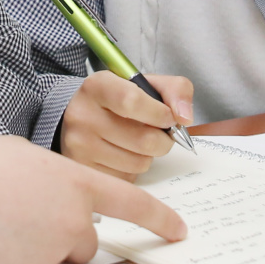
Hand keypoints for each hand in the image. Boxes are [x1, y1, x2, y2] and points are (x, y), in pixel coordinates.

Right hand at [0, 135, 185, 263]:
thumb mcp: (20, 155)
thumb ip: (49, 175)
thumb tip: (49, 191)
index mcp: (74, 183)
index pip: (131, 204)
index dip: (158, 219)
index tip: (179, 231)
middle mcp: (72, 221)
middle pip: (86, 242)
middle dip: (63, 236)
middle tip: (22, 218)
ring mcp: (51, 254)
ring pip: (54, 259)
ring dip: (36, 250)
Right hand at [58, 72, 194, 180]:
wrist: (81, 116)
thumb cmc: (119, 100)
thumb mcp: (145, 84)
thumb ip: (175, 90)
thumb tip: (185, 118)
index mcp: (98, 87)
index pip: (133, 102)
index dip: (160, 114)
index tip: (169, 118)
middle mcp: (82, 115)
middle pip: (143, 140)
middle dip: (163, 140)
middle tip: (159, 133)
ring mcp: (79, 146)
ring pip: (139, 163)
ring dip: (148, 156)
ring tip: (137, 142)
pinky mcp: (84, 170)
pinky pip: (127, 179)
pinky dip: (133, 169)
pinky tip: (123, 154)